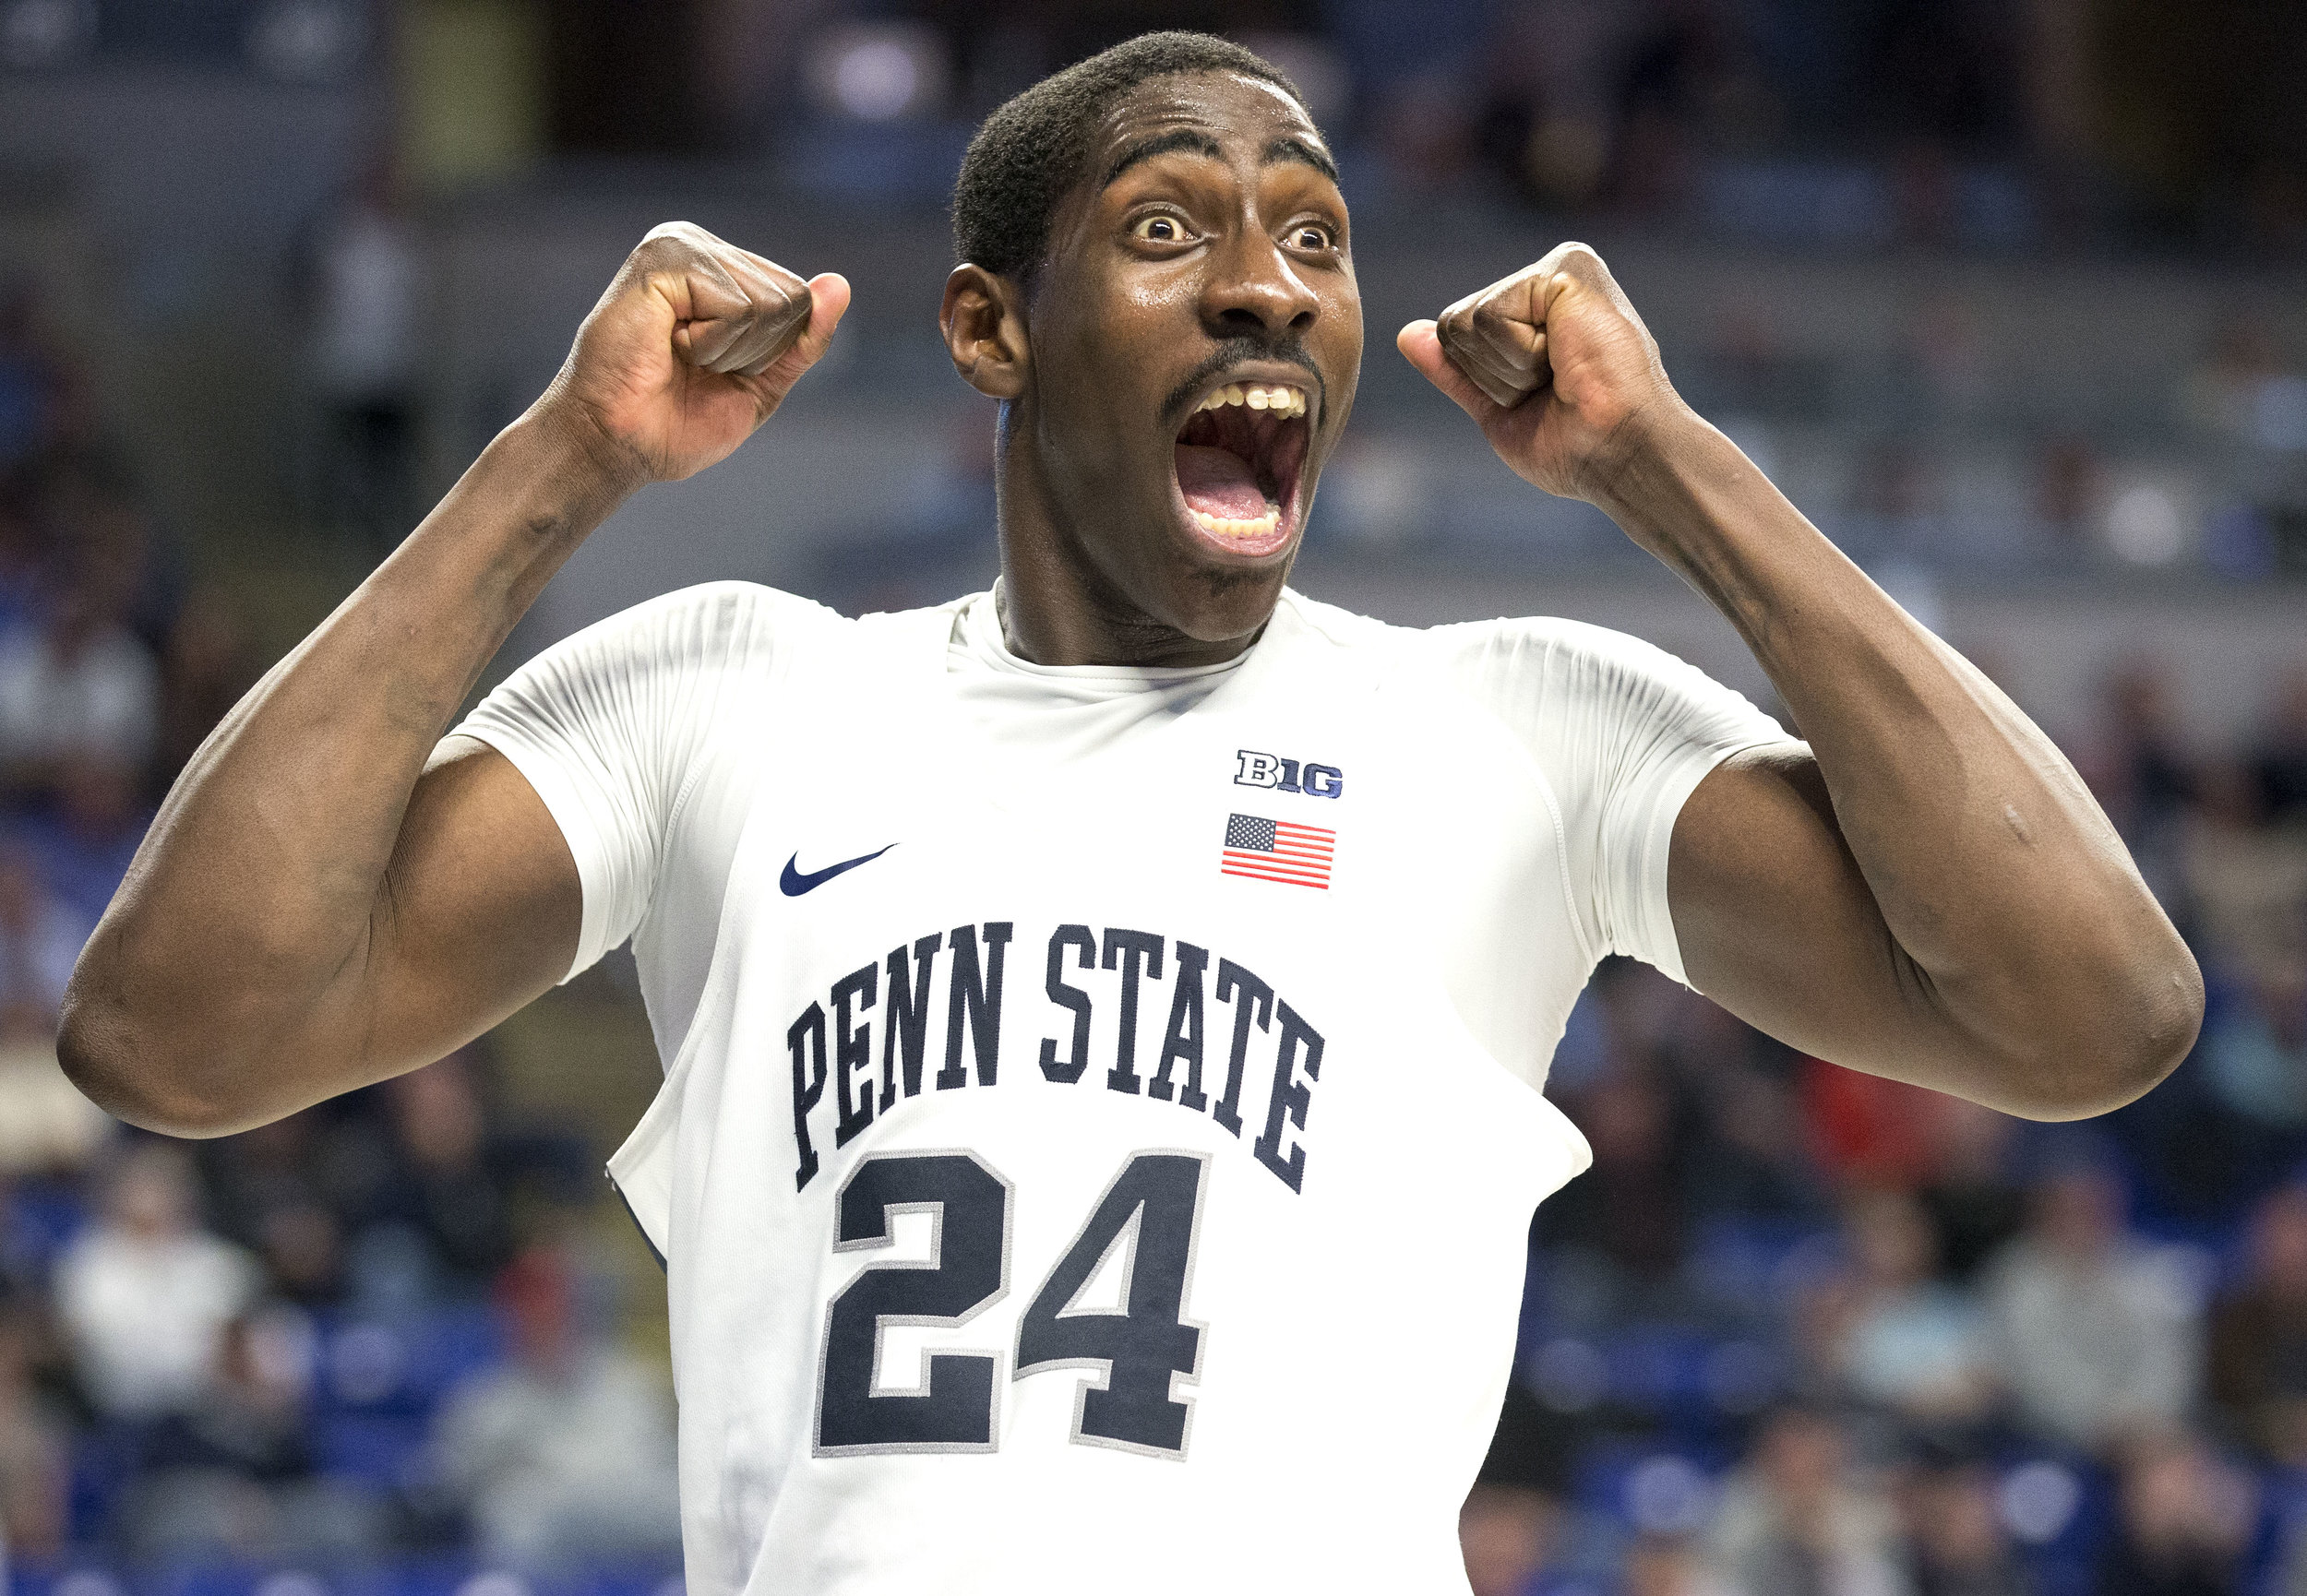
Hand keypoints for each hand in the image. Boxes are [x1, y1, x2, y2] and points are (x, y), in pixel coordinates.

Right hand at [534, 221, 849, 488]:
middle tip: (692, 365)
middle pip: (791, 299)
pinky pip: (737, 307)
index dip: (768, 353)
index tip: (712, 368)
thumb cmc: (675, 420)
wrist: (617, 446)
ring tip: (676, 354)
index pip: (800, 301)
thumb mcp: (760, 383)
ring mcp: (679, 244)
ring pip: (768, 304)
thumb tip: (839, 283)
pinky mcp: (663, 259)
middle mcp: (699, 244)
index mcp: (720, 266)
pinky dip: (710, 343)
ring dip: (728, 350)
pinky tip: (668, 344)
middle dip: (752, 351)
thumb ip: (803, 339)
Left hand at [1397, 242, 1684, 503]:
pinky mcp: (1563, 269)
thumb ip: (1456, 371)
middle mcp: (1545, 279)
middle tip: (1553, 388)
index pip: (1455, 334)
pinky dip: (1519, 354)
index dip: (1485, 382)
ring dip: (1507, 368)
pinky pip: (1489, 317)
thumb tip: (1406, 334)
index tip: (1544, 396)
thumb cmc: (1575, 445)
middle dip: (1492, 375)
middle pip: (1453, 326)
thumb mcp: (1499, 410)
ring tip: (1563, 374)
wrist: (1620, 454)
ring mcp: (1555, 269)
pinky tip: (1566, 357)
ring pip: (1465, 322)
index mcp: (1534, 309)